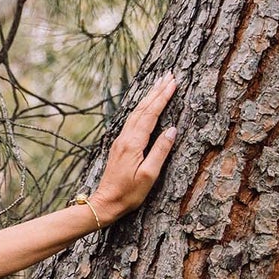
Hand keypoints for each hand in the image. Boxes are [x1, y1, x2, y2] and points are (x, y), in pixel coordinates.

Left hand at [88, 70, 178, 221]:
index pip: (150, 114)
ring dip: (148, 97)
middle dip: (156, 91)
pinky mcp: (119, 146)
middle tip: (169, 75)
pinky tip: (145, 105)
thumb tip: (172, 129)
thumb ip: (160, 151)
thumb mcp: (149, 175)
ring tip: (159, 84)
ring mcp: (120, 141)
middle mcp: (125, 138)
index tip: (173, 83)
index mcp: (133, 144)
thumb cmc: (128, 193)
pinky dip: (141, 108)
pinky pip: (132, 120)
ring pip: (136, 113)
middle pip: (142, 109)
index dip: (162, 97)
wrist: (105, 203)